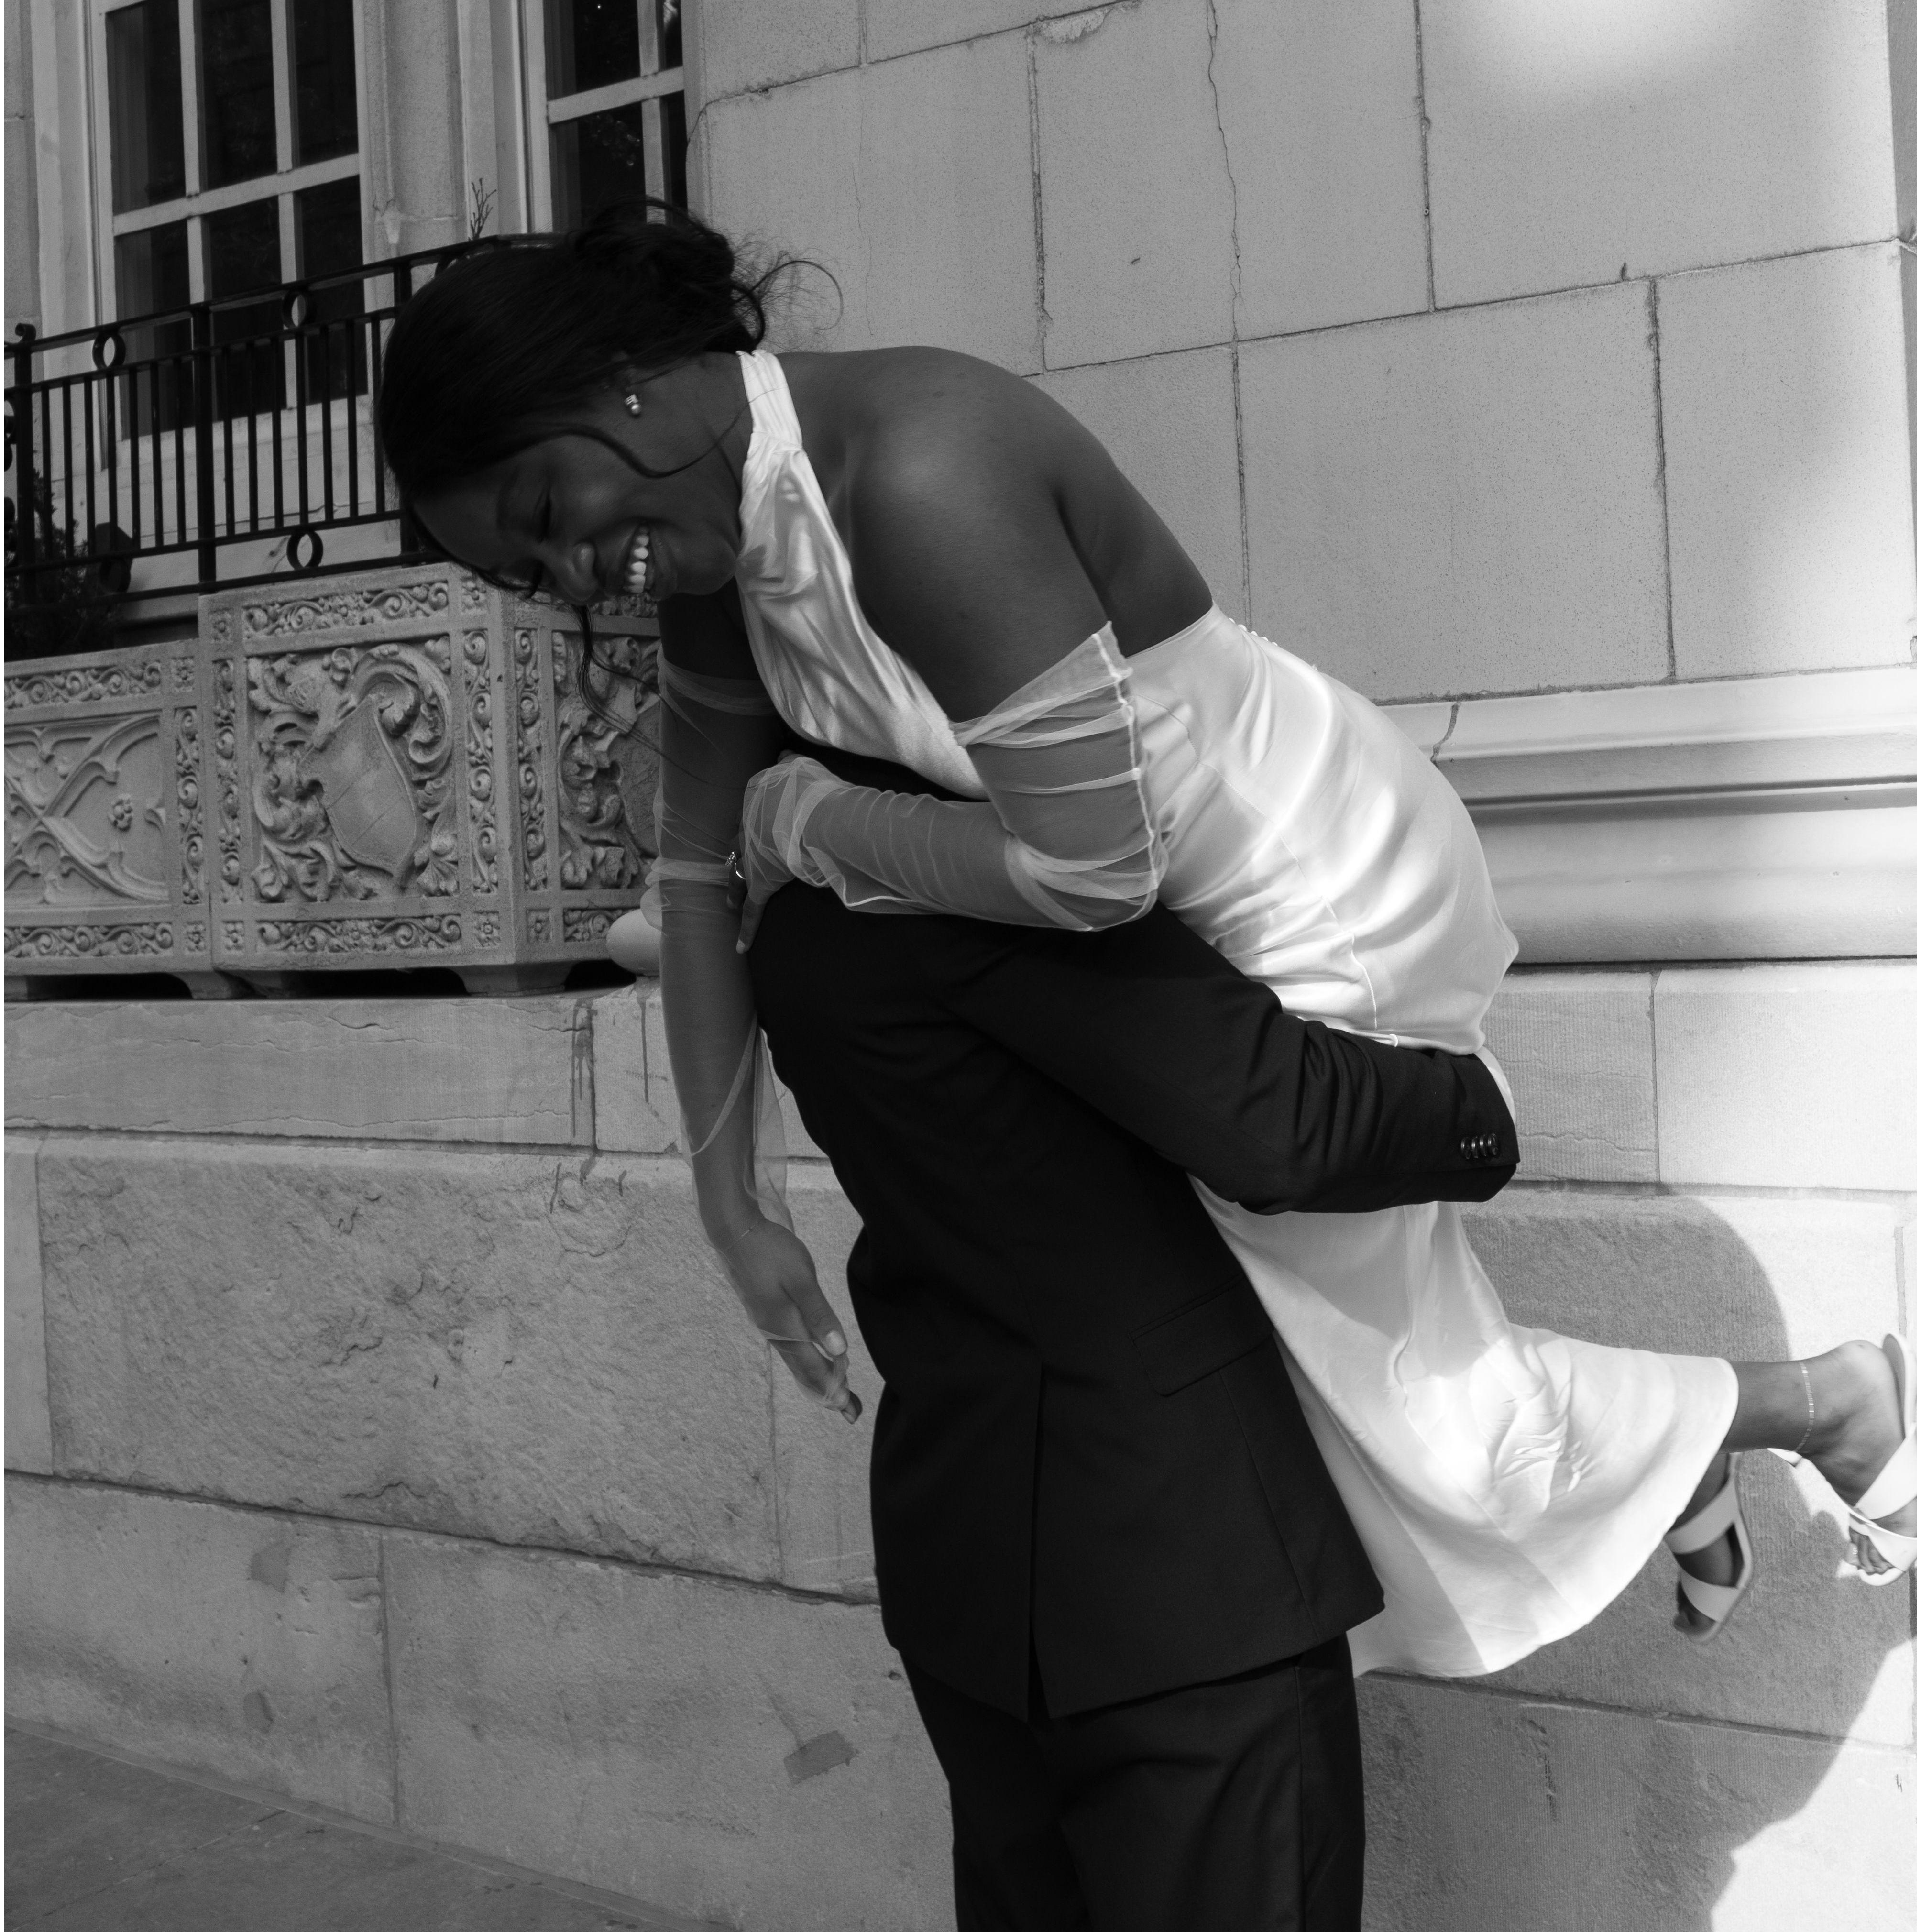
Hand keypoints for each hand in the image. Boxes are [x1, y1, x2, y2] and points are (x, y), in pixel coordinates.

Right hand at [718, 1217, 862, 1422]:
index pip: (813, 1368)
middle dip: (828, 1391)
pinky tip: (812, 1358)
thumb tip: (839, 1350)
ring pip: (796, 1360)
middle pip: (804, 1371)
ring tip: (836, 1392)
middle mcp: (775, 1333)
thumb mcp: (801, 1279)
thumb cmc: (771, 1253)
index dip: (834, 1388)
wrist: (736, 1234)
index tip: (850, 1409)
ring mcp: (768, 1324)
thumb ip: (820, 1314)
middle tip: (850, 1412)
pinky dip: (806, 1360)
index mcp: (784, 1328)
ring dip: (817, 1377)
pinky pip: (790, 1347)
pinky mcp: (766, 1314)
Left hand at [736, 755, 837, 952]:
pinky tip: (739, 948)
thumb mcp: (799, 765)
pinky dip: (745, 931)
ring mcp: (750, 857)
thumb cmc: (810, 790)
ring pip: (737, 875)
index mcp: (756, 798)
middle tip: (735, 866)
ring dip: (733, 889)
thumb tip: (782, 753)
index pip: (754, 807)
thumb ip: (789, 760)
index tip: (764, 822)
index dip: (759, 816)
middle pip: (739, 843)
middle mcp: (747, 826)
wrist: (811, 816)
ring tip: (728, 902)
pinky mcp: (760, 885)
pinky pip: (752, 911)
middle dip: (737, 855)